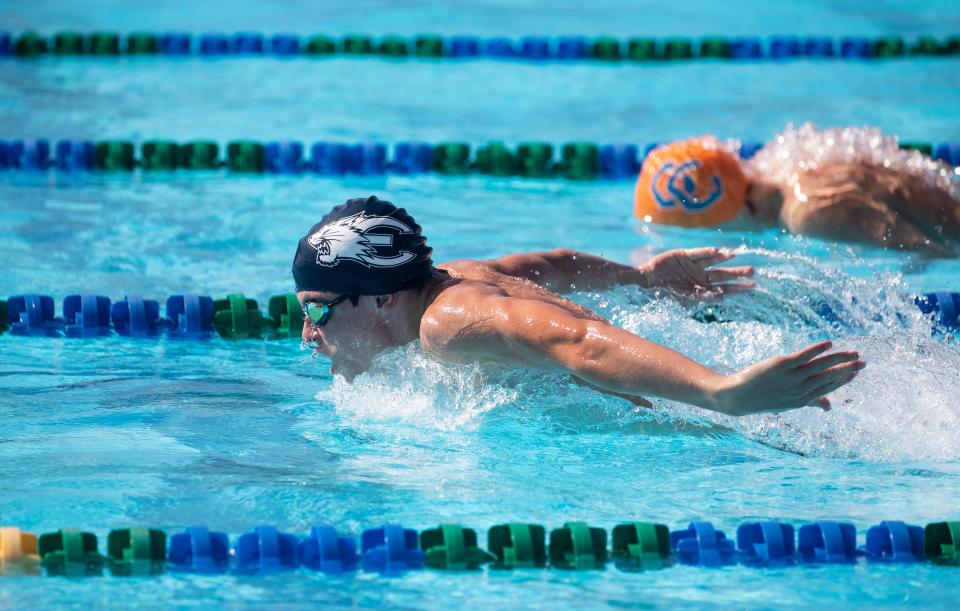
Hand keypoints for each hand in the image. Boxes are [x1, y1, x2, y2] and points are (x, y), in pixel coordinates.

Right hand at [639, 247, 754, 299]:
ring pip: (713, 262)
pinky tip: (719, 251)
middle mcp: (700, 276)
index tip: (753, 286)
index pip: (724, 288)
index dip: (738, 287)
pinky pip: (698, 254)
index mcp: (701, 288)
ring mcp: (693, 265)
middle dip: (737, 274)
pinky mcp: (684, 255)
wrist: (648, 280)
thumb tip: (723, 298)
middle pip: (722, 275)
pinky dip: (707, 252)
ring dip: (724, 260)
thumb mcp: (684, 297)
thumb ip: (702, 297)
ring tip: (737, 257)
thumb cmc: (664, 291)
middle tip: (753, 272)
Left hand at [710, 341, 865, 415]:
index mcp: (802, 399)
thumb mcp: (788, 403)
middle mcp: (799, 389)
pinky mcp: (780, 365)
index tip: (857, 371)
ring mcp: (790, 377)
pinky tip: (828, 344)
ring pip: (819, 366)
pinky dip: (816, 350)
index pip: (828, 387)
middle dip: (847, 369)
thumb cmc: (764, 398)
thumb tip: (830, 407)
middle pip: (828, 377)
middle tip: (863, 361)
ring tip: (852, 353)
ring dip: (838, 359)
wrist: (737, 397)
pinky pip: (802, 356)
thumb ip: (811, 401)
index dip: (844, 379)